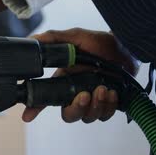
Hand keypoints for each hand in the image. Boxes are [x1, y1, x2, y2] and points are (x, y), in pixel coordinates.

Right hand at [22, 28, 138, 123]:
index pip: (45, 98)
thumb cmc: (101, 43)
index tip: (27, 116)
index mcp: (64, 80)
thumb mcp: (75, 37)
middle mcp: (76, 93)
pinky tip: (113, 92)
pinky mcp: (109, 104)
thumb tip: (32, 40)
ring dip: (95, 105)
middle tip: (84, 95)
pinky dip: (108, 106)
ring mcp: (93, 100)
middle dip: (76, 109)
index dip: (34, 108)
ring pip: (87, 117)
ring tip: (103, 88)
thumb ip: (53, 39)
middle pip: (68, 115)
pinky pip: (104, 116)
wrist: (128, 47)